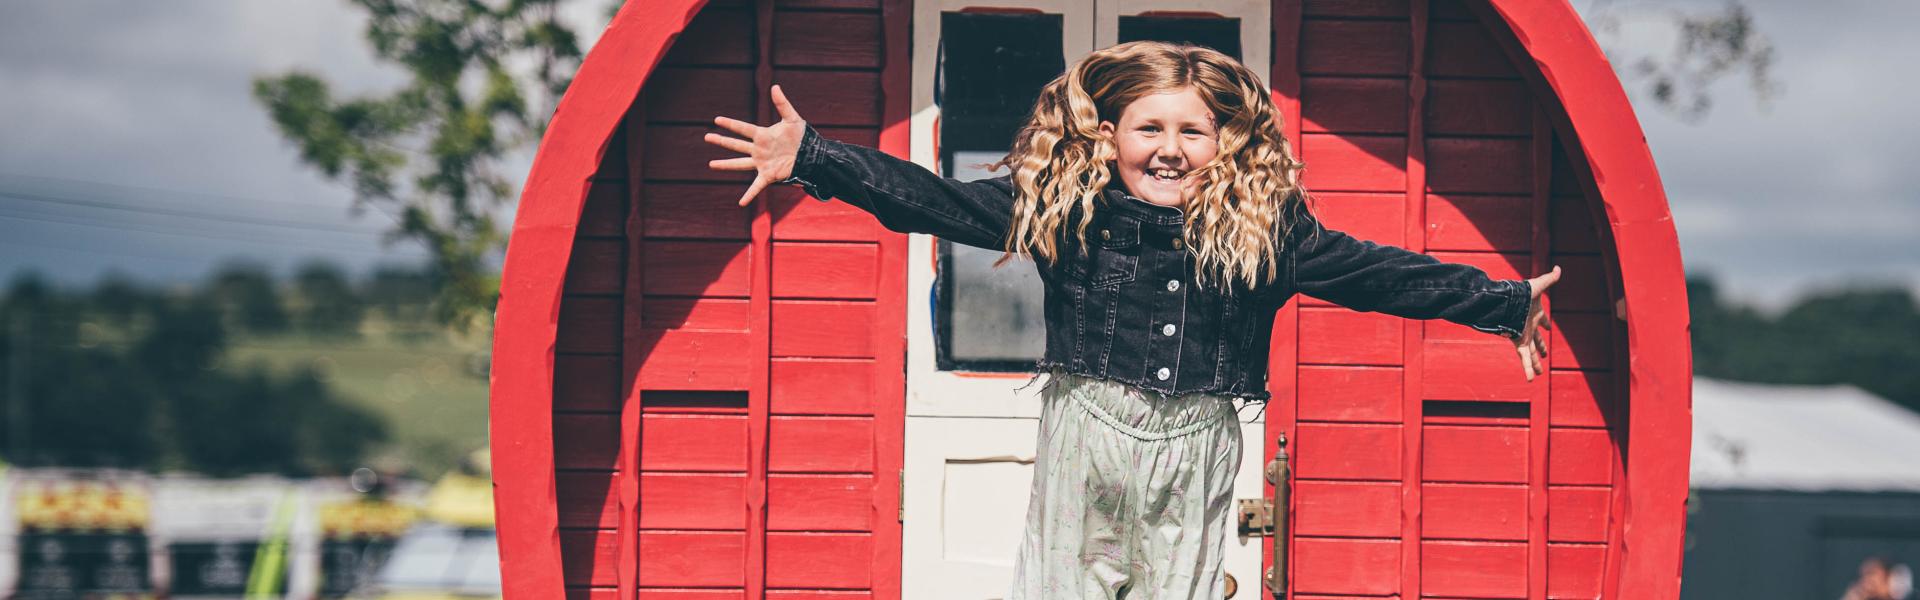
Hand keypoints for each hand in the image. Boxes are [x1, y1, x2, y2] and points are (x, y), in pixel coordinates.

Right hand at [703, 84, 807, 205]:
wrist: (812, 155)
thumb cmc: (803, 136)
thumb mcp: (793, 118)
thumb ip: (782, 103)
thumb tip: (774, 86)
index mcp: (763, 135)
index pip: (743, 128)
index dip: (730, 124)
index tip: (716, 119)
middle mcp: (759, 149)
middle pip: (736, 144)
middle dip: (721, 141)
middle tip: (706, 136)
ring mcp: (762, 163)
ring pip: (739, 164)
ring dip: (725, 164)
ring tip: (711, 164)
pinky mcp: (769, 175)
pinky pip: (756, 186)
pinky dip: (749, 195)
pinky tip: (741, 203)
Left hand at [1514, 265, 1561, 380]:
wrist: (1506, 302)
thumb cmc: (1521, 293)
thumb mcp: (1538, 285)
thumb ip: (1549, 278)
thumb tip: (1558, 268)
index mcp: (1535, 314)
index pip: (1543, 320)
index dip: (1545, 323)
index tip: (1548, 328)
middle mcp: (1529, 326)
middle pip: (1537, 340)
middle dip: (1541, 348)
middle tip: (1544, 355)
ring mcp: (1524, 335)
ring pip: (1532, 353)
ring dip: (1535, 363)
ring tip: (1539, 374)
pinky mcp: (1519, 342)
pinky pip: (1525, 359)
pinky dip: (1528, 369)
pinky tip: (1531, 380)